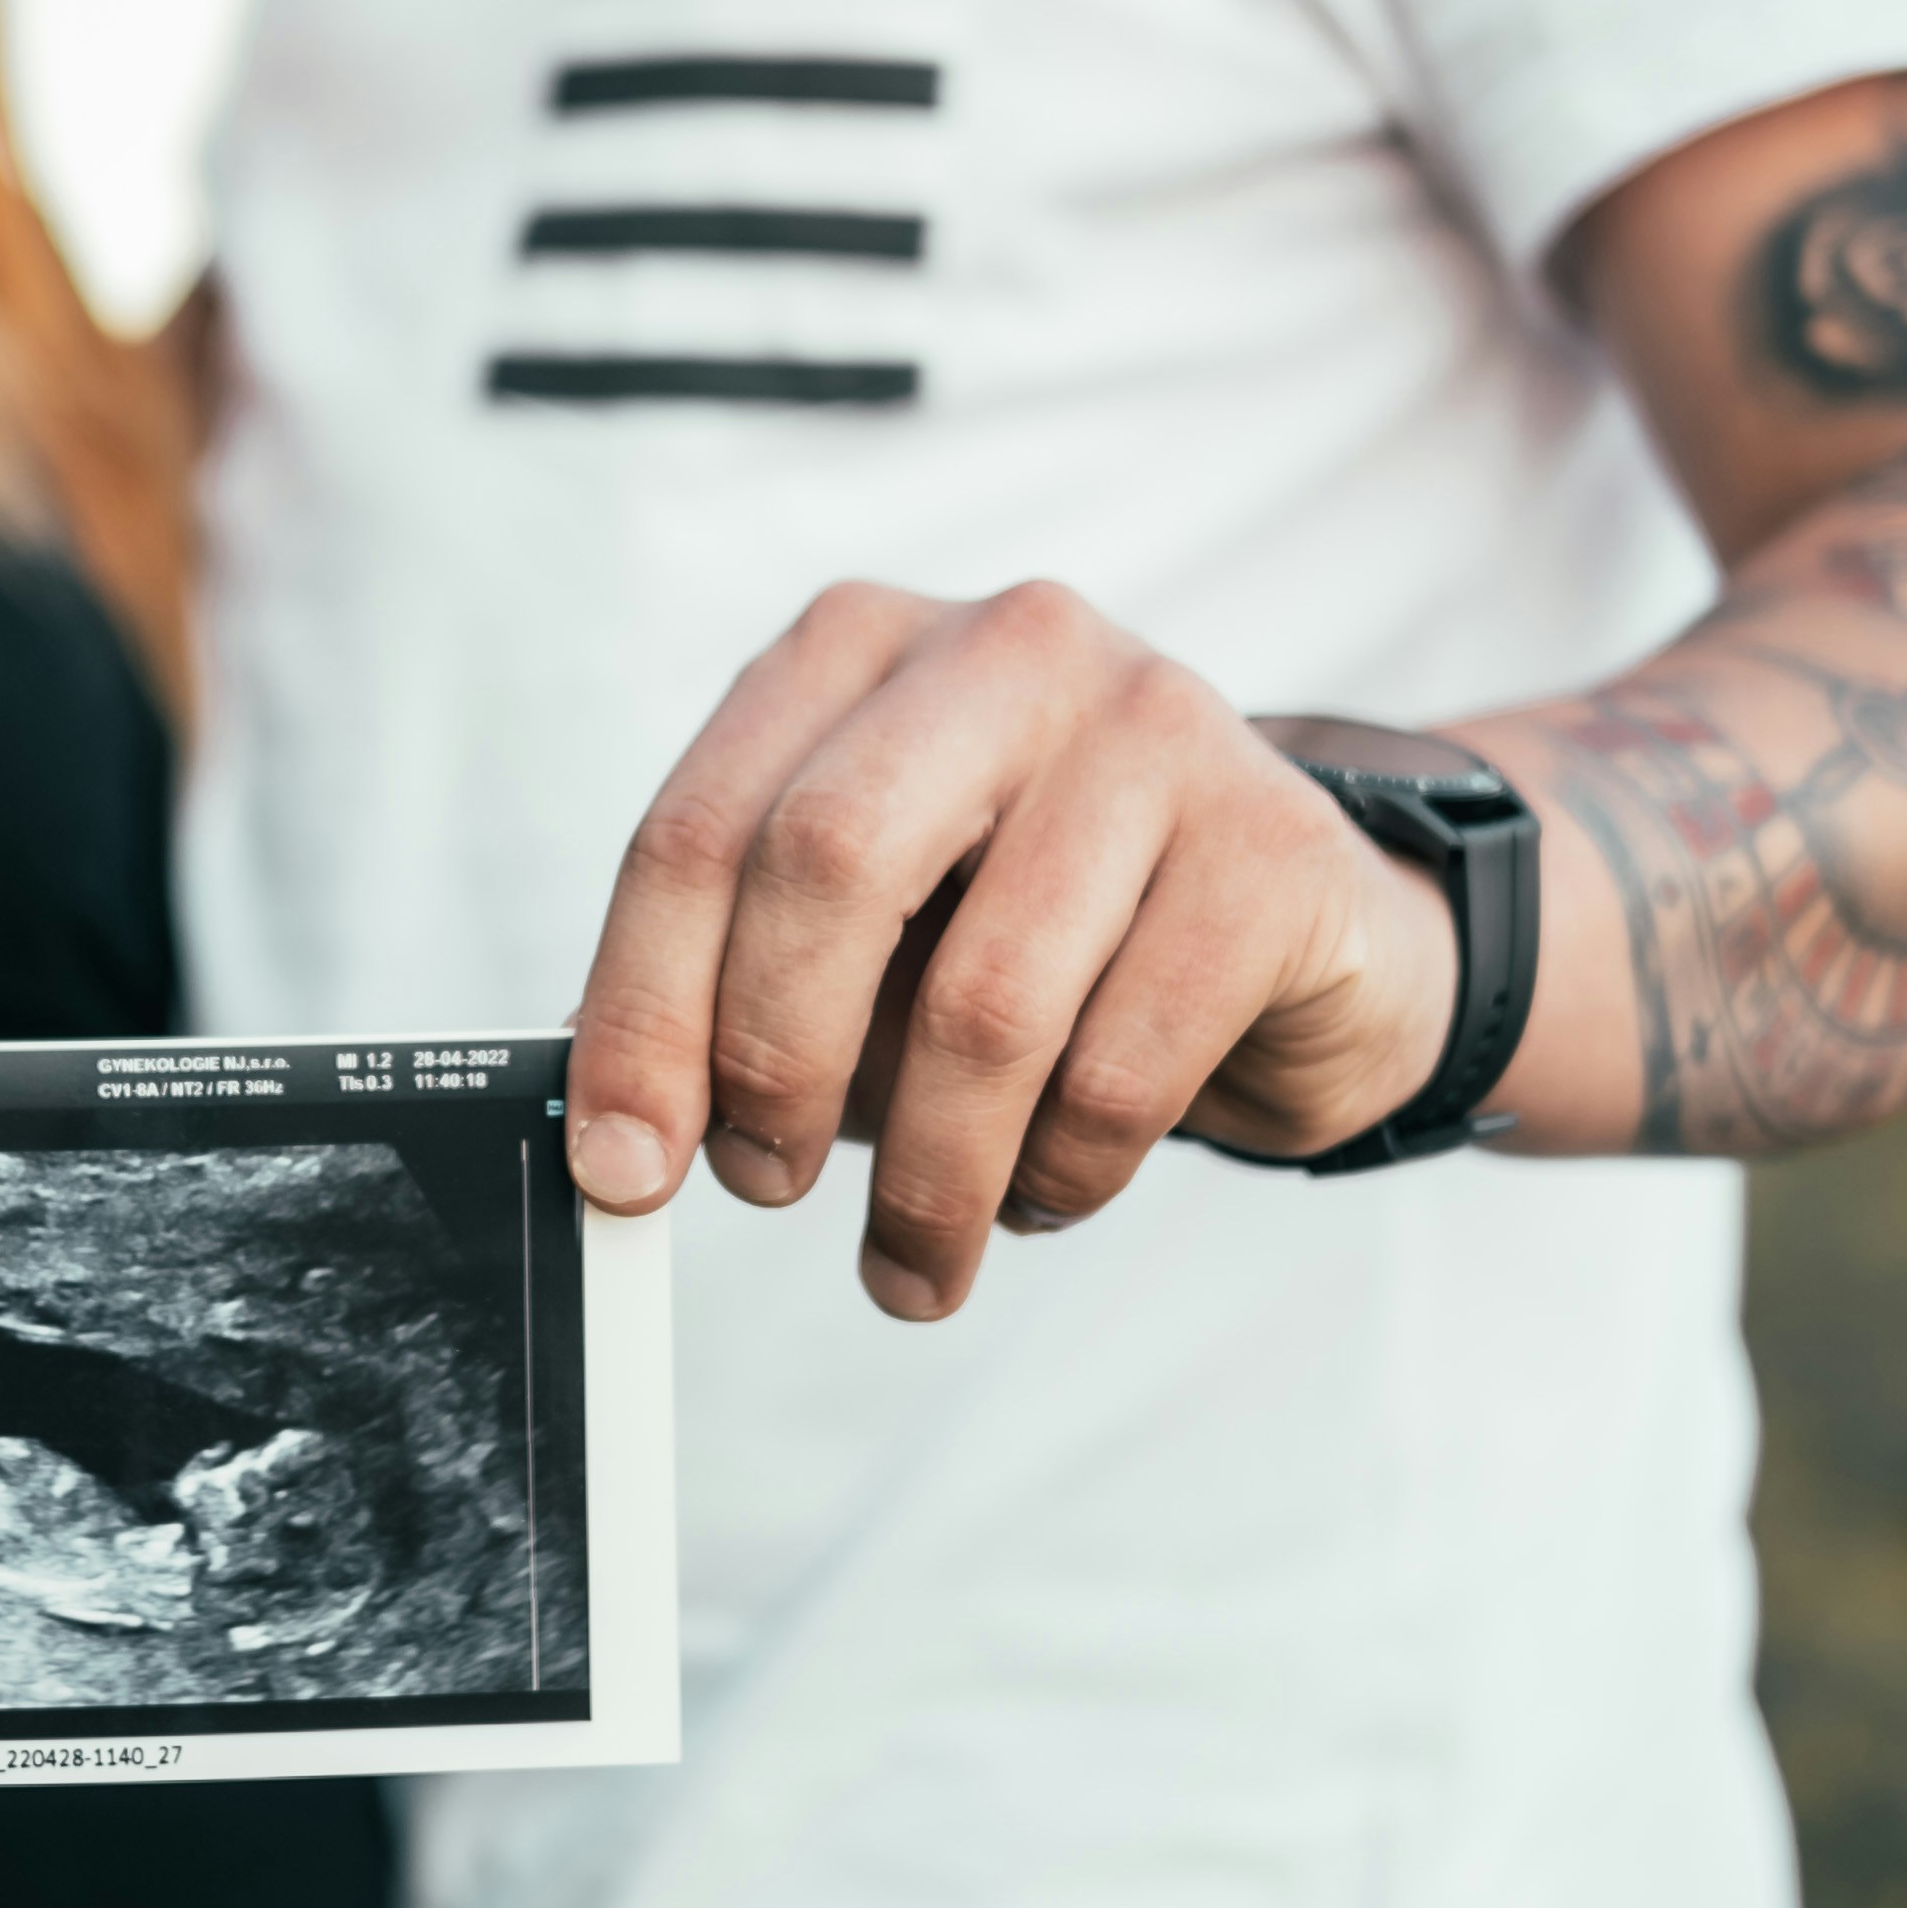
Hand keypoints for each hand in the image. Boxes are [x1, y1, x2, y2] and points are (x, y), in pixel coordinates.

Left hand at [564, 582, 1462, 1319]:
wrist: (1297, 928)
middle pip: (827, 867)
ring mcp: (1154, 728)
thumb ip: (733, 992)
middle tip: (763, 1189)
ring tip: (914, 1258)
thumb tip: (608, 1129)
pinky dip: (1060, 1174)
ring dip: (927, 1178)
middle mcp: (1003, 650)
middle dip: (772, 1064)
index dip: (641, 1014)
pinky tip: (1047, 1190)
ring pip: (984, 1000)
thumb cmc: (1036, 930)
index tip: (622, 1165)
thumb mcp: (864, 938)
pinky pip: (1122, 1067)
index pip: (698, 830)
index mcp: (859, 649)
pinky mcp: (1270, 846)